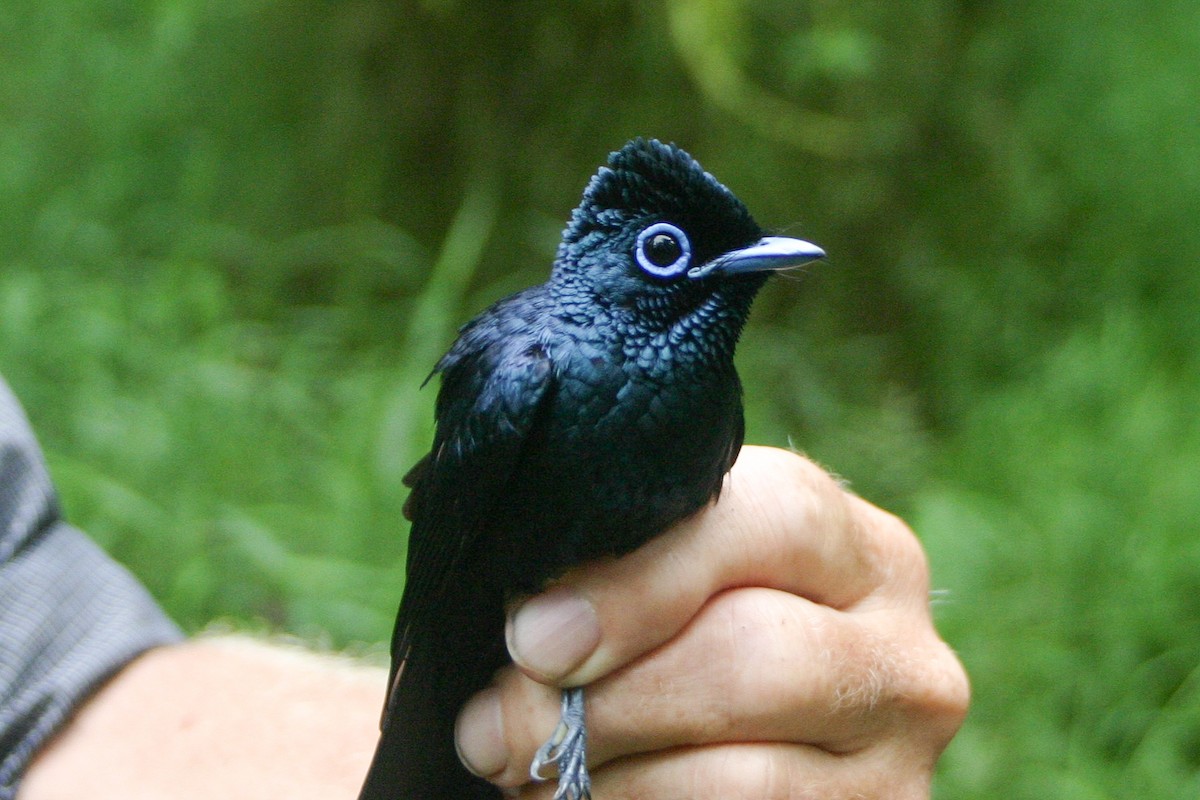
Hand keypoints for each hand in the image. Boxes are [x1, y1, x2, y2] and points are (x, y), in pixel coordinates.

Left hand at [454, 446, 968, 798]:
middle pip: (754, 661)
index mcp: (861, 552)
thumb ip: (628, 566)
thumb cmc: (689, 635)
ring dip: (609, 783)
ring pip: (741, 780)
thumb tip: (539, 629)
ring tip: (529, 774)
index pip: (770, 524)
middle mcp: (904, 656)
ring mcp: (897, 768)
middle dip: (606, 700)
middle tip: (498, 725)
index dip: (640, 584)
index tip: (531, 638)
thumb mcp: (680, 574)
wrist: (749, 726)